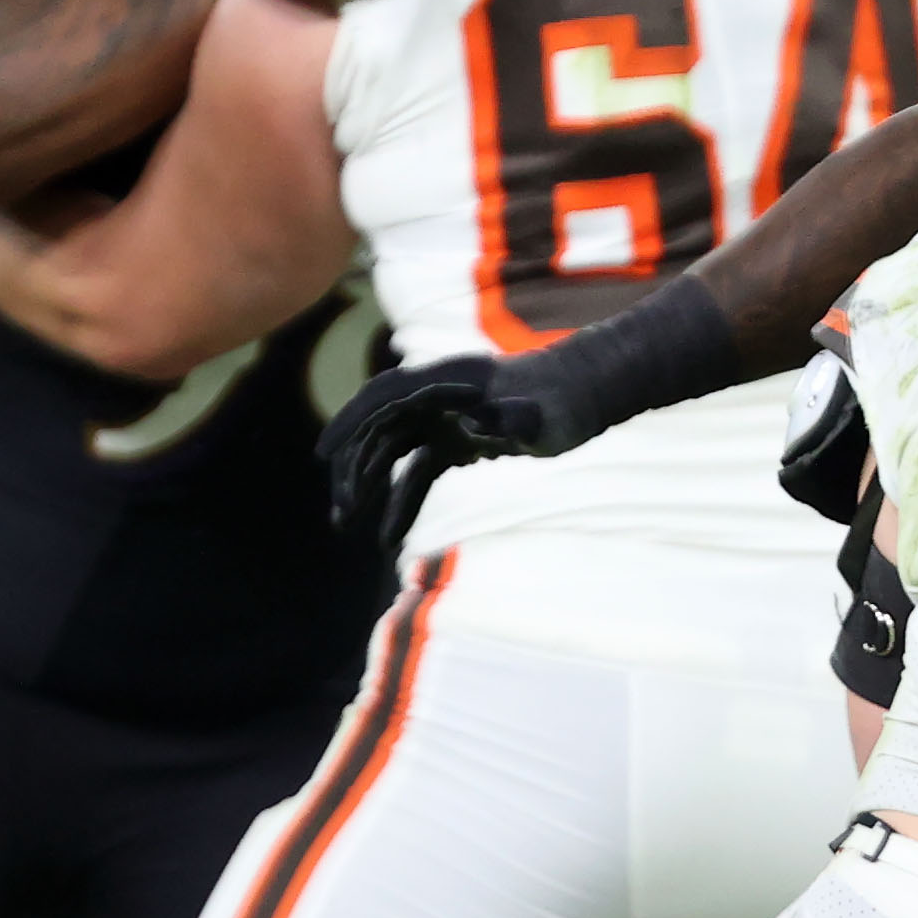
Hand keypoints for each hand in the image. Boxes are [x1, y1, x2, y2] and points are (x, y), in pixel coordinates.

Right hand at [318, 354, 582, 554]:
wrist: (593, 392)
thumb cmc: (569, 400)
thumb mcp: (544, 413)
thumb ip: (511, 418)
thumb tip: (471, 424)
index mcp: (448, 380)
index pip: (383, 399)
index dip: (349, 424)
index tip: (324, 456)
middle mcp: (439, 398)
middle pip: (381, 432)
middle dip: (356, 471)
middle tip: (342, 515)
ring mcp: (447, 419)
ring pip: (394, 455)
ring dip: (371, 489)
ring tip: (349, 527)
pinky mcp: (460, 442)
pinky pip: (420, 473)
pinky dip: (405, 501)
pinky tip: (390, 537)